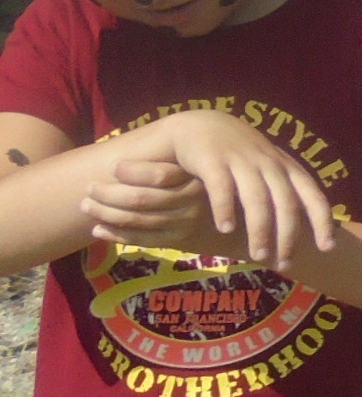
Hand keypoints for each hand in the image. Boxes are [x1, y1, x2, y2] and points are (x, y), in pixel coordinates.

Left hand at [79, 160, 230, 253]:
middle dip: (109, 194)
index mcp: (195, 180)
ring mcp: (184, 225)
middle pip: (142, 200)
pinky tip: (98, 229)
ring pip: (137, 221)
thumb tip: (123, 153)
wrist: (240, 225)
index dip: (132, 171)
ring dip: (105, 214)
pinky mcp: (177, 243)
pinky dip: (116, 235)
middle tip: (89, 187)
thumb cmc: (210, 190)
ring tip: (86, 205)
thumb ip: (171, 165)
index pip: (158, 175)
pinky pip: (141, 240)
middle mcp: (191, 204)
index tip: (114, 166)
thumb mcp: (200, 172)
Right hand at [131, 110, 336, 265]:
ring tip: (258, 256)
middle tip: (284, 264)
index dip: (322, 221)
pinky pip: (222, 187)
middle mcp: (269, 164)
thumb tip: (305, 234)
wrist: (200, 125)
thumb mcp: (269, 170)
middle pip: (286, 203)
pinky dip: (225, 208)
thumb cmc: (241, 156)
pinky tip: (225, 229)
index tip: (327, 248)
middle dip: (287, 235)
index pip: (312, 196)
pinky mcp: (212, 159)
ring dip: (260, 229)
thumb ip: (285, 195)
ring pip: (257, 198)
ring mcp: (241, 160)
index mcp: (287, 169)